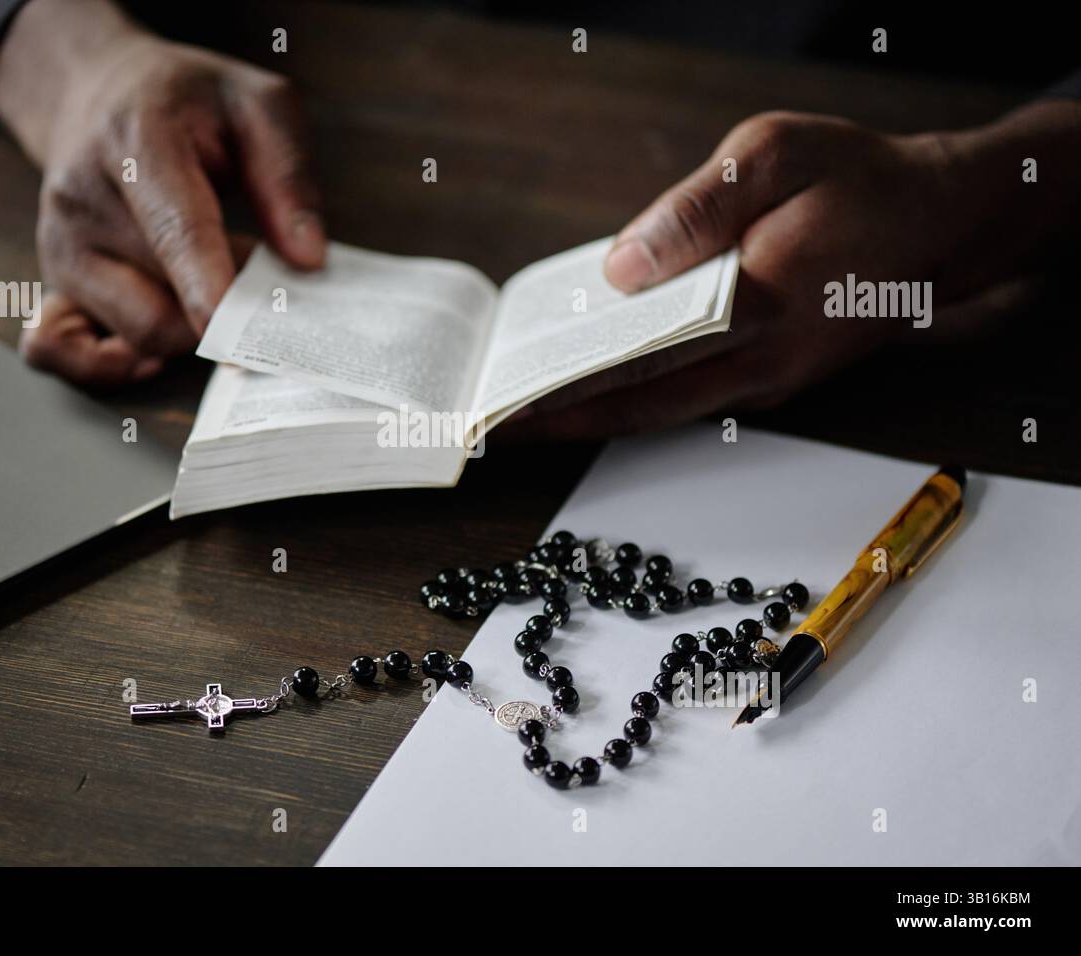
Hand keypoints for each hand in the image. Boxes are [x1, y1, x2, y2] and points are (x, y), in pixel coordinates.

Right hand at [0, 0, 325, 385]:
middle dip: (225, 311)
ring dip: (188, 331)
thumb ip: (288, 175)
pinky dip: (105, 364)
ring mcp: (61, 245)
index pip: (176, 231)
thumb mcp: (255, 104)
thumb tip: (307, 258)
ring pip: (135, 332)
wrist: (98, 90)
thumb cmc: (185, 101)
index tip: (242, 336)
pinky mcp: (52, 278)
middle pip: (160, 301)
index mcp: (134, 142)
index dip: (210, 290)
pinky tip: (147, 351)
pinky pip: (60, 350)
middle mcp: (83, 199)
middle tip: (256, 276)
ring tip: (213, 286)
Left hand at [507, 100, 1080, 440]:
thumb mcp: (776, 156)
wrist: (942, 221)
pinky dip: (638, 394)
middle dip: (565, 419)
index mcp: (759, 309)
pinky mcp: (772, 376)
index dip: (570, 391)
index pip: (643, 364)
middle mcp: (762, 364)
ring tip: (527, 407)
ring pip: (666, 409)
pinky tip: (593, 378)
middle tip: (497, 423)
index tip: (510, 406)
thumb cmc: (861, 178)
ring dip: (597, 413)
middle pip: (644, 405)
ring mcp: (770, 380)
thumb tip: (620, 268)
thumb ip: (696, 212)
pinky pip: (691, 393)